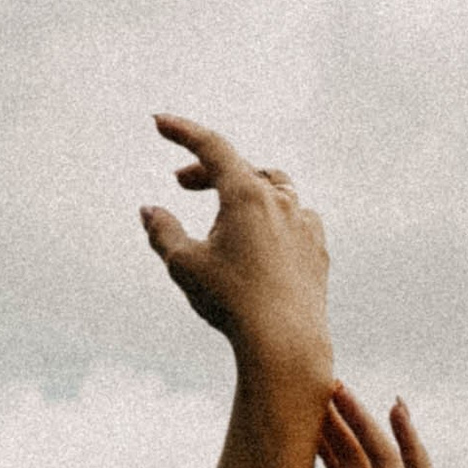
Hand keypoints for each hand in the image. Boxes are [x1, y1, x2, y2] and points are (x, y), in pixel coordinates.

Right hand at [141, 116, 331, 378]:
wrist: (286, 344)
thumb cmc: (232, 303)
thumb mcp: (185, 266)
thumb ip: (163, 232)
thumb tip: (149, 211)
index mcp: (247, 193)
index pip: (211, 147)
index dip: (183, 132)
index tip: (160, 123)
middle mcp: (281, 200)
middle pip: (241, 168)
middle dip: (208, 171)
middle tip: (181, 183)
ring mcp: (305, 222)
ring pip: (274, 188)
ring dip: (245, 191)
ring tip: (224, 212)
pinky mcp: (318, 249)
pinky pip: (296, 218)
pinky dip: (274, 217)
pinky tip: (262, 238)